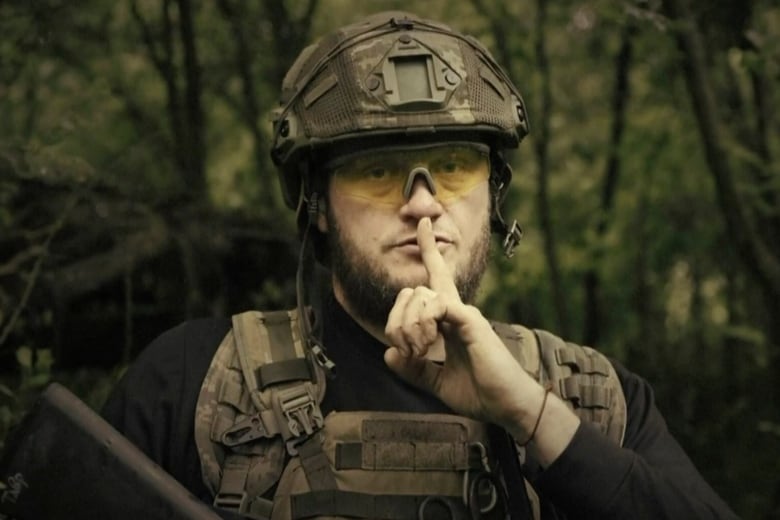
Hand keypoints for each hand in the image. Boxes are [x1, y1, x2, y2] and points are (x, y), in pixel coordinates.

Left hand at [383, 217, 540, 428]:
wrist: (507, 407)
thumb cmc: (480, 394)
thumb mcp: (436, 383)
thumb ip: (412, 369)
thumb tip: (389, 353)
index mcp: (450, 321)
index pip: (436, 278)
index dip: (430, 250)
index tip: (423, 223)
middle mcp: (458, 311)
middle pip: (413, 291)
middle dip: (397, 320)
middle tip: (409, 352)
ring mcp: (465, 314)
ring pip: (420, 296)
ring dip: (409, 326)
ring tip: (419, 353)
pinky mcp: (472, 322)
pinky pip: (438, 306)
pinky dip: (424, 324)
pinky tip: (428, 345)